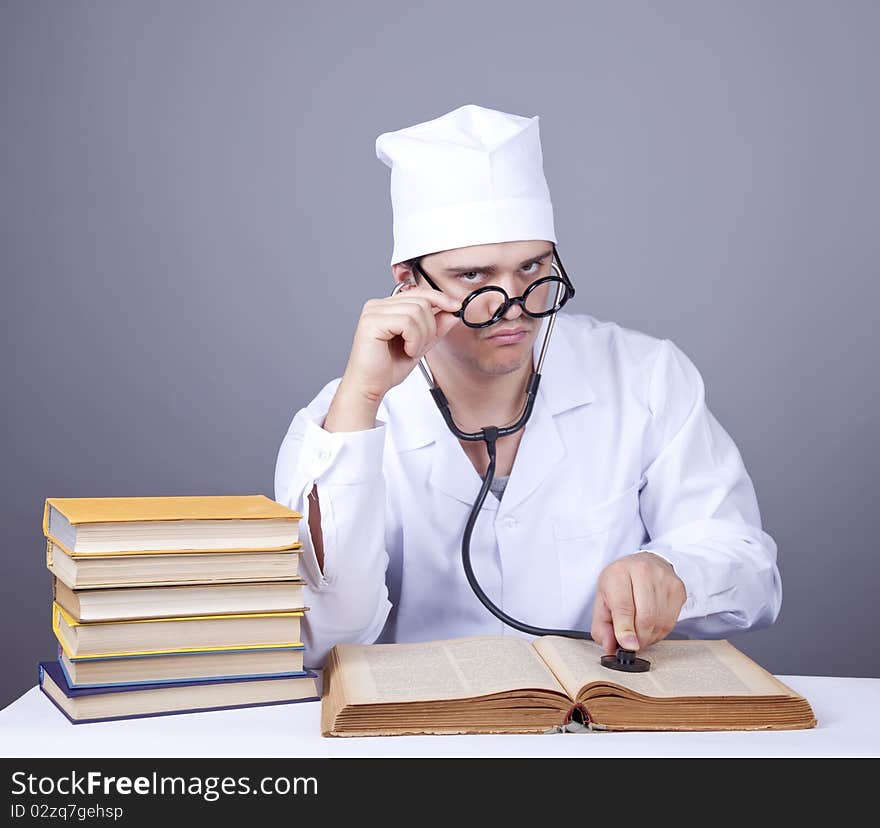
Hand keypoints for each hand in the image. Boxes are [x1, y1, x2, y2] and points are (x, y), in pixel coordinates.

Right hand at [324, 285, 460, 431]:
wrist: (370, 387)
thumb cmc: (387, 368)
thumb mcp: (420, 344)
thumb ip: (435, 327)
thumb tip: (453, 312)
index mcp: (388, 307)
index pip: (419, 292)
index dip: (439, 297)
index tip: (455, 306)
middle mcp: (379, 305)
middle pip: (421, 301)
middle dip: (430, 326)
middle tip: (420, 346)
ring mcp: (373, 311)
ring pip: (416, 311)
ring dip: (421, 336)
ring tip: (411, 350)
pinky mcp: (372, 322)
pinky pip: (406, 322)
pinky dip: (413, 339)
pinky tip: (406, 350)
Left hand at [590, 552, 685, 654]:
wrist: (643, 563)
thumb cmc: (621, 582)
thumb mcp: (602, 600)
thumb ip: (602, 626)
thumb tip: (610, 647)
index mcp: (619, 573)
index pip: (623, 606)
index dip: (625, 629)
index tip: (628, 646)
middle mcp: (643, 571)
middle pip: (645, 617)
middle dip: (638, 638)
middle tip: (630, 643)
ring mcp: (664, 579)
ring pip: (660, 622)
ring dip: (649, 636)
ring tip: (639, 631)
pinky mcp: (678, 589)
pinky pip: (671, 622)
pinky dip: (660, 631)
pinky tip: (651, 624)